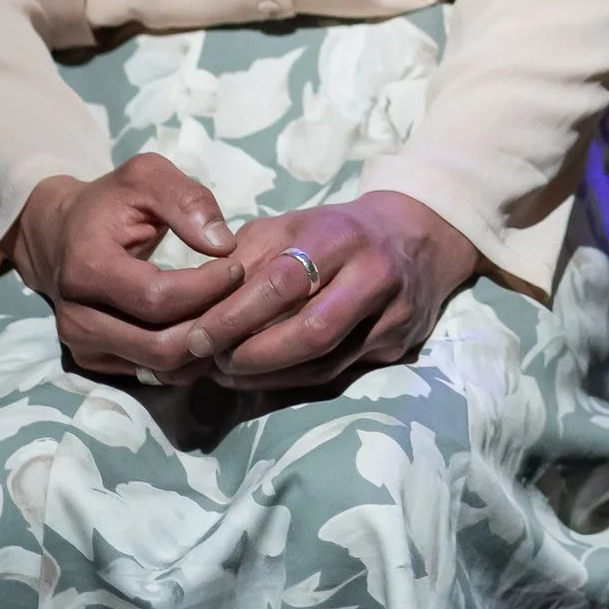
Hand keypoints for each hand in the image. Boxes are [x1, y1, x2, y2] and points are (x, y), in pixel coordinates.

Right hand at [11, 159, 238, 382]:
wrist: (61, 234)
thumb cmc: (110, 202)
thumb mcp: (147, 177)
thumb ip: (187, 201)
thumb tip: (224, 245)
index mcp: (86, 269)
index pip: (158, 298)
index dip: (207, 287)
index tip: (238, 265)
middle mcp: (77, 318)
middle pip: (161, 344)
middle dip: (212, 324)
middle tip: (243, 297)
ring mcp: (83, 346)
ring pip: (161, 366)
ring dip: (205, 345)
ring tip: (231, 312)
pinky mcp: (95, 362)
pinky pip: (155, 375)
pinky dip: (190, 357)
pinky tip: (209, 327)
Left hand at [204, 189, 478, 390]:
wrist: (415, 236)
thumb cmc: (335, 232)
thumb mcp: (290, 226)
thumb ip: (244, 257)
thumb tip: (193, 300)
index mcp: (339, 236)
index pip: (283, 282)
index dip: (235, 315)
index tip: (196, 336)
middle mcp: (373, 275)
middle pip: (311, 331)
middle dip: (253, 355)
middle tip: (210, 363)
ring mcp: (391, 315)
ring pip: (325, 362)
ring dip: (267, 375)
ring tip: (224, 374)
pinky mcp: (397, 346)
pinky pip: (338, 374)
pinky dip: (292, 381)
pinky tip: (261, 379)